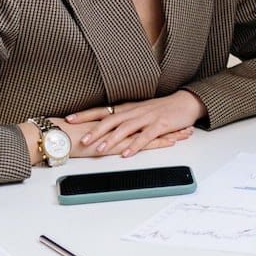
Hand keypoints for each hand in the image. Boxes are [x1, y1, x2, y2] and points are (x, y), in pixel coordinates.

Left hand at [61, 91, 204, 157]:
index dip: (86, 115)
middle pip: (111, 120)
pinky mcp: (160, 125)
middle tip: (82, 140)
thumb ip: (123, 118)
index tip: (69, 120)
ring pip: (126, 128)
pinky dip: (135, 145)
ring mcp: (147, 118)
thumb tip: (103, 126)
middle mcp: (135, 111)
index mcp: (128, 108)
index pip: (102, 110)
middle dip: (95, 130)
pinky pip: (145, 136)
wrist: (185, 102)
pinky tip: (127, 153)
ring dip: (112, 139)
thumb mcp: (139, 110)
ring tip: (100, 149)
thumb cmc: (162, 109)